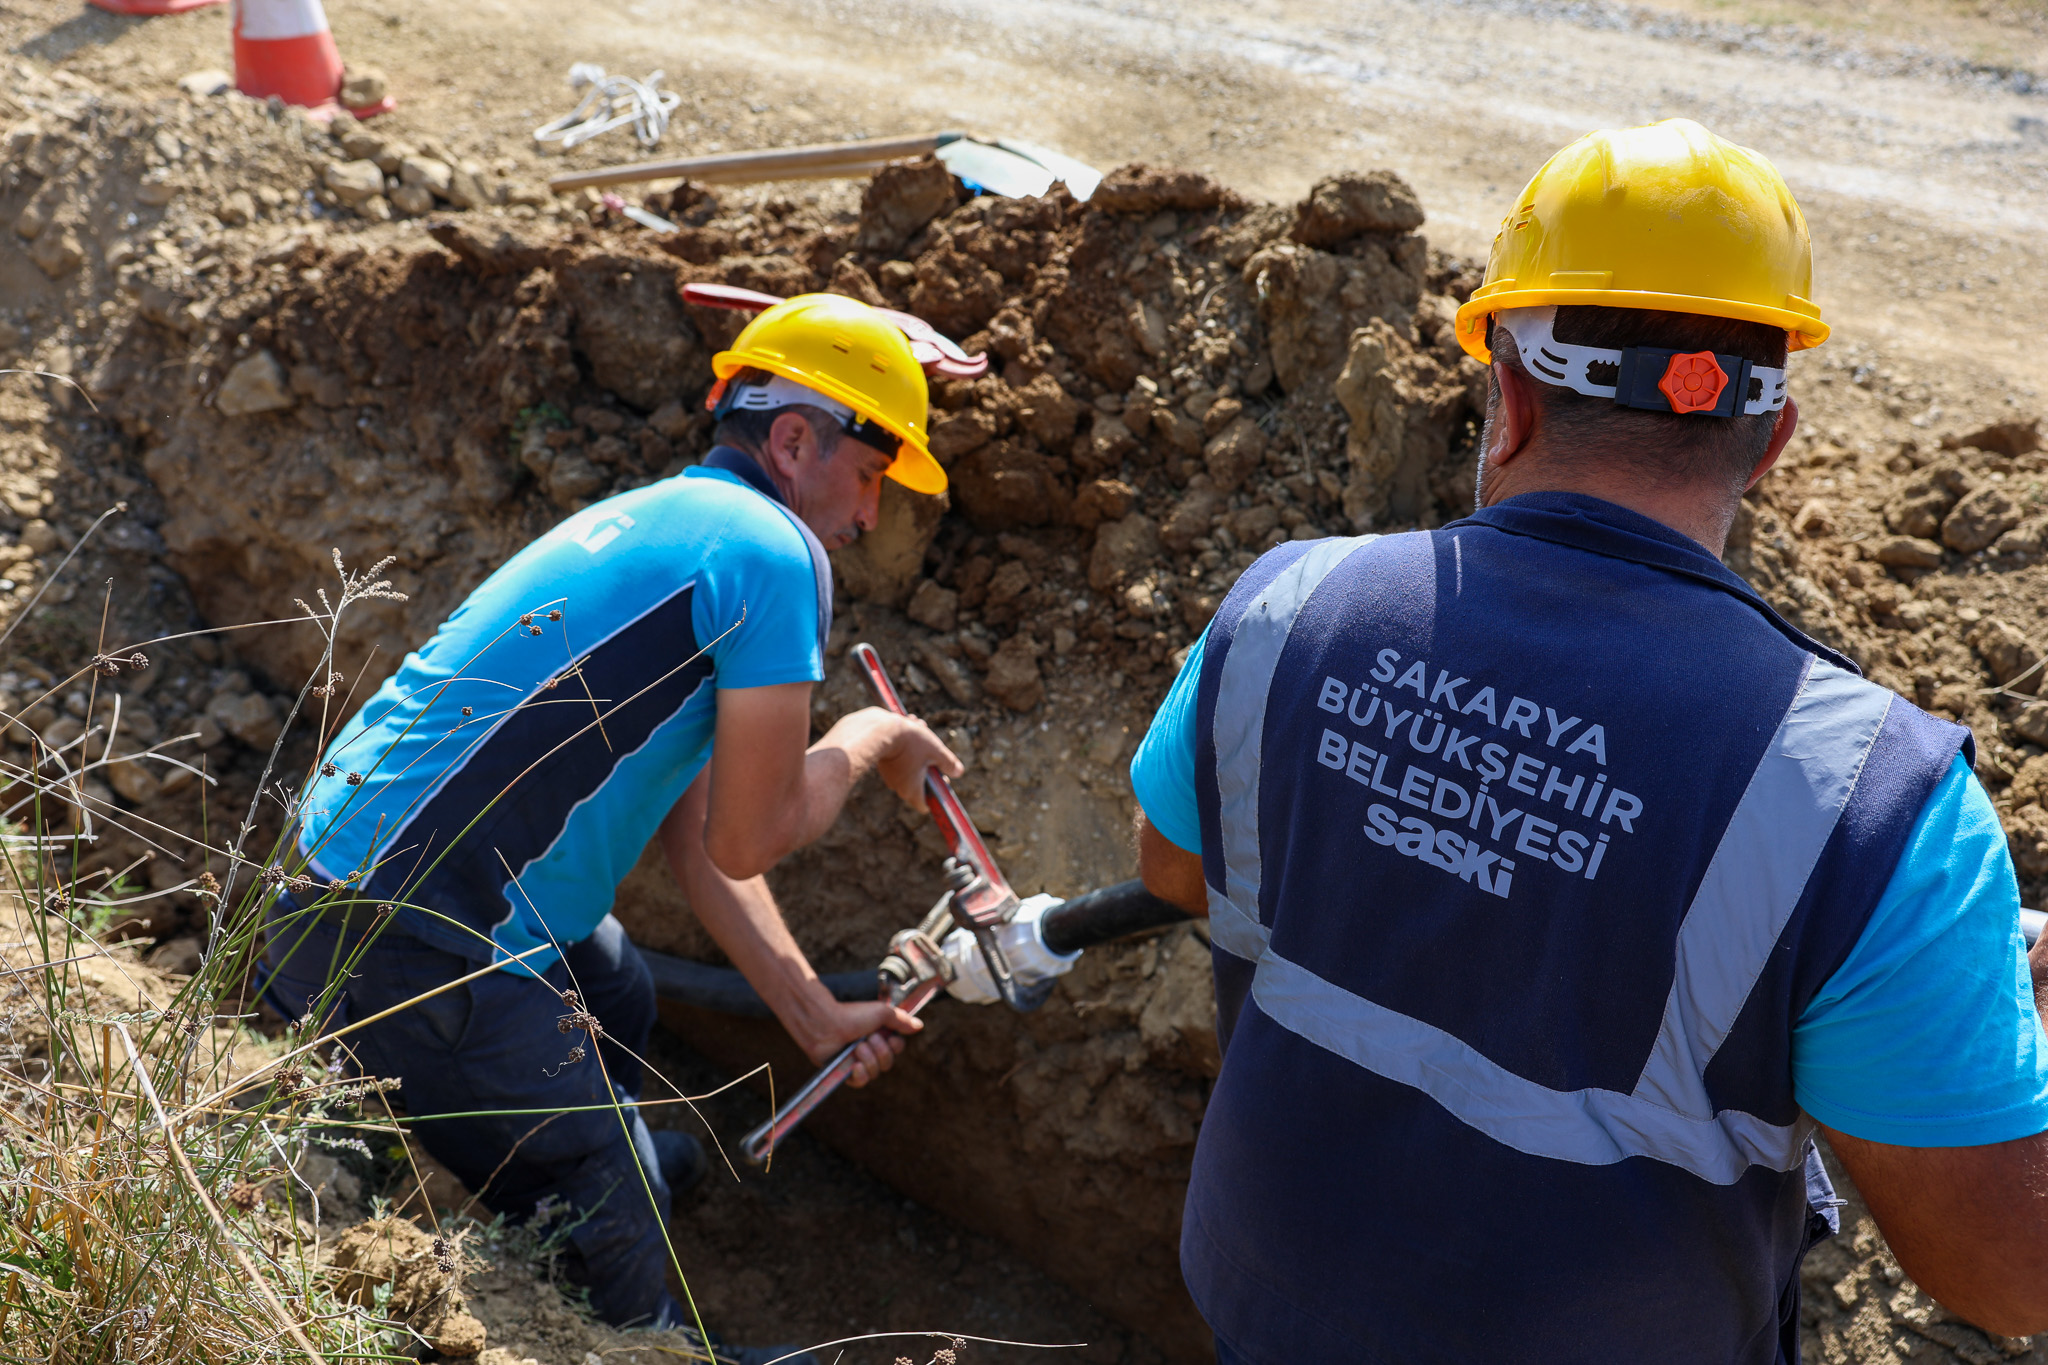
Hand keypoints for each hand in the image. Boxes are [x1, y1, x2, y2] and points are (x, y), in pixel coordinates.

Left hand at [801, 998, 921, 1086]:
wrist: (826, 1023)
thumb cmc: (852, 1014)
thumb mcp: (881, 1013)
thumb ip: (901, 1020)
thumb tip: (919, 1026)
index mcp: (879, 1035)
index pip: (897, 1048)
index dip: (895, 1045)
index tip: (888, 1036)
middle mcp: (870, 1049)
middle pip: (888, 1062)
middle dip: (880, 1050)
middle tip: (867, 1038)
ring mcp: (858, 1061)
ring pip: (876, 1072)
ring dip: (868, 1058)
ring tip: (856, 1047)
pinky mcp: (845, 1072)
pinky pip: (861, 1082)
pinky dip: (861, 1074)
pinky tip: (854, 1065)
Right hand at [863, 709, 964, 809]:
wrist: (880, 729)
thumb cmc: (910, 743)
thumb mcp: (936, 751)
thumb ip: (949, 763)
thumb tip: (958, 772)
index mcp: (912, 790)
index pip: (925, 805)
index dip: (936, 794)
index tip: (941, 779)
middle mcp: (898, 787)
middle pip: (920, 782)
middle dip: (929, 765)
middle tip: (933, 749)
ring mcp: (889, 776)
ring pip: (911, 766)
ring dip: (918, 752)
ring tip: (920, 728)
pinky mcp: (883, 764)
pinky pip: (900, 759)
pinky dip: (906, 747)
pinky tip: (909, 727)